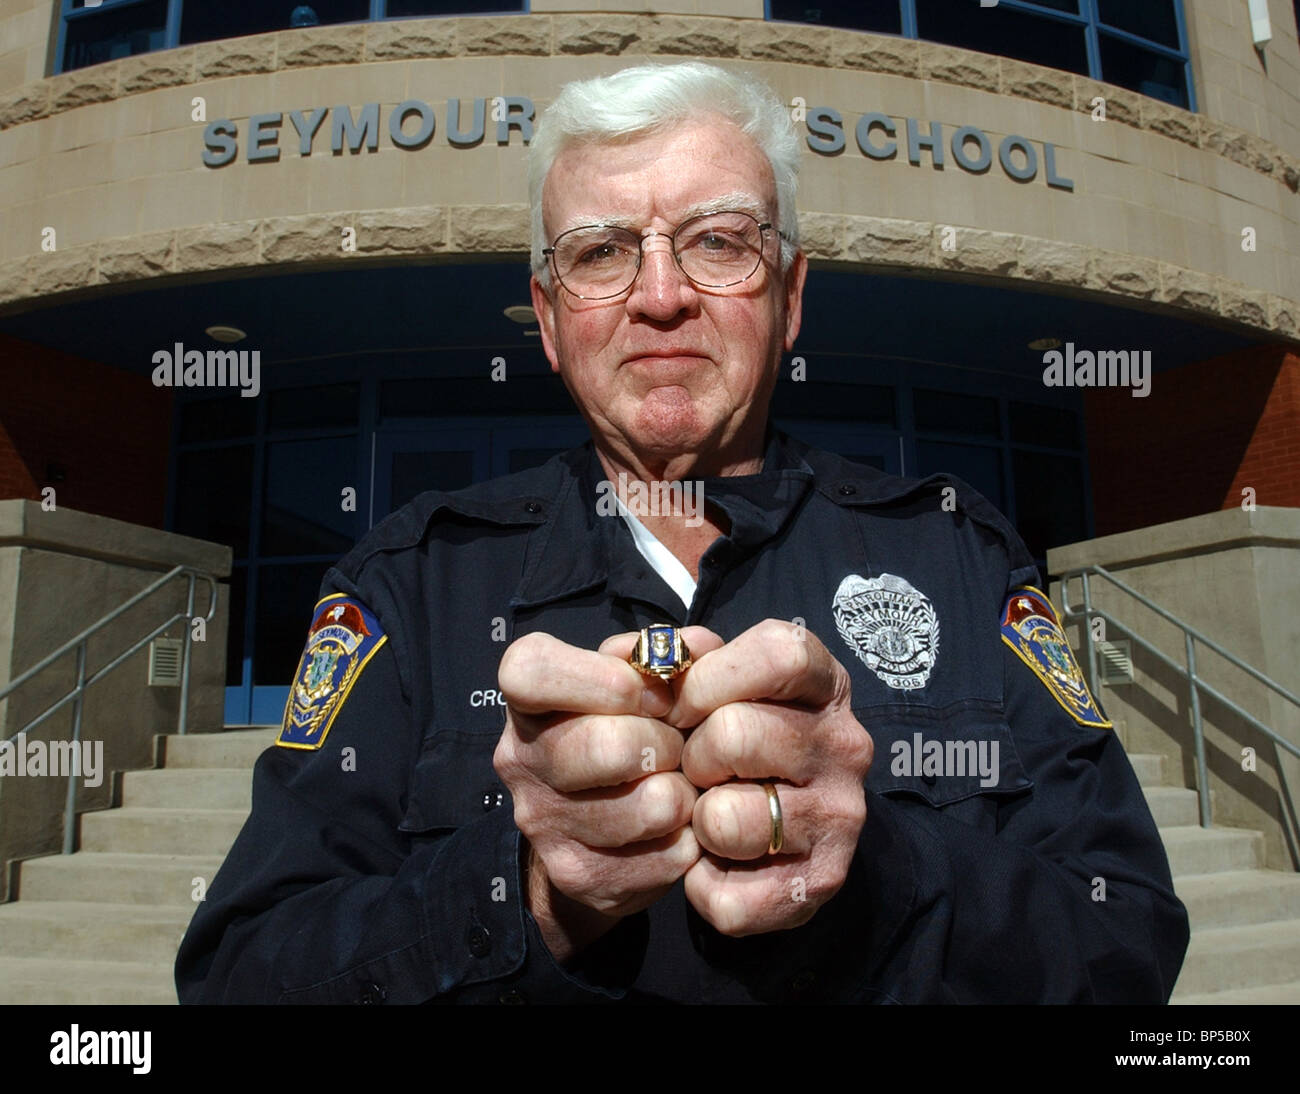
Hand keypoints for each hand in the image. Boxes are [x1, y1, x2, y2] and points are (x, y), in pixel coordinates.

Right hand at [492, 627, 722, 961]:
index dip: (602, 679)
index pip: (534, 672)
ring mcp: (543, 823)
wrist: (593, 824)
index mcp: (526, 698)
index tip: (650, 693)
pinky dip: (689, 839)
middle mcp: (520, 758)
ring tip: (680, 784)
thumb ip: (667, 651)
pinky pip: (666, 855)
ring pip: (649, 806)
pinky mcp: (580, 875)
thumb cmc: (625, 725)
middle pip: (606, 745)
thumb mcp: (636, 677)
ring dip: (685, 793)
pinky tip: (677, 826)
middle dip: (665, 742)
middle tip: (677, 745)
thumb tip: (699, 648)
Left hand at [667, 619, 873, 936]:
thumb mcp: (712, 685)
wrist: (774, 834)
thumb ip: (674, 661)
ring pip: (726, 818)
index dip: (708, 679)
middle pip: (735, 734)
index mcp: (824, 685)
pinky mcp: (820, 883)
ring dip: (697, 822)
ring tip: (709, 816)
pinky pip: (727, 893)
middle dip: (692, 755)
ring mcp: (840, 817)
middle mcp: (846, 746)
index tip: (679, 705)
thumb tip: (637, 660)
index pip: (778, 656)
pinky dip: (702, 883)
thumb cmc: (728, 739)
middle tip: (695, 769)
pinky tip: (717, 863)